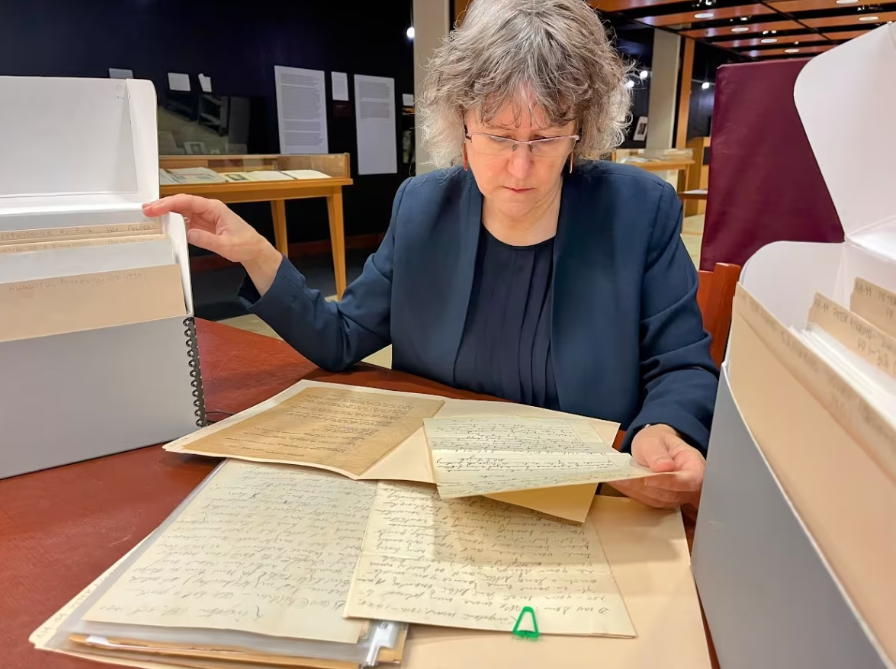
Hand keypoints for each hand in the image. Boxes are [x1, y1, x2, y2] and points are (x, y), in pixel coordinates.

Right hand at [143, 194, 271, 262]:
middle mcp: (208, 210)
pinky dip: (173, 222)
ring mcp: (205, 217)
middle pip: (181, 203)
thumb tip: (189, 234)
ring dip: (166, 213)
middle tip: (146, 210)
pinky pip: (185, 220)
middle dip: (163, 205)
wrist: (254, 251)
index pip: (188, 201)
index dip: (170, 203)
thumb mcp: (226, 245)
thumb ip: (207, 239)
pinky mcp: (203, 225)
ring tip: (150, 215)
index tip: (156, 208)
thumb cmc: (246, 245)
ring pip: (181, 211)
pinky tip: (164, 225)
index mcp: (214, 209)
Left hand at [610, 424, 704, 508]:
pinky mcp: (666, 500)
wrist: (655, 446)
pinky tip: (621, 485)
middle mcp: (691, 484)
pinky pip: (651, 501)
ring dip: (638, 492)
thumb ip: (658, 452)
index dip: (668, 482)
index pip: (689, 480)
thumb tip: (665, 467)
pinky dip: (635, 493)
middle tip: (624, 480)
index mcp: (694, 465)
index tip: (647, 479)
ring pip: (660, 501)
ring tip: (619, 481)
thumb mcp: (654, 439)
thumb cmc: (658, 441)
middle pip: (673, 494)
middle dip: (647, 488)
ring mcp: (679, 495)